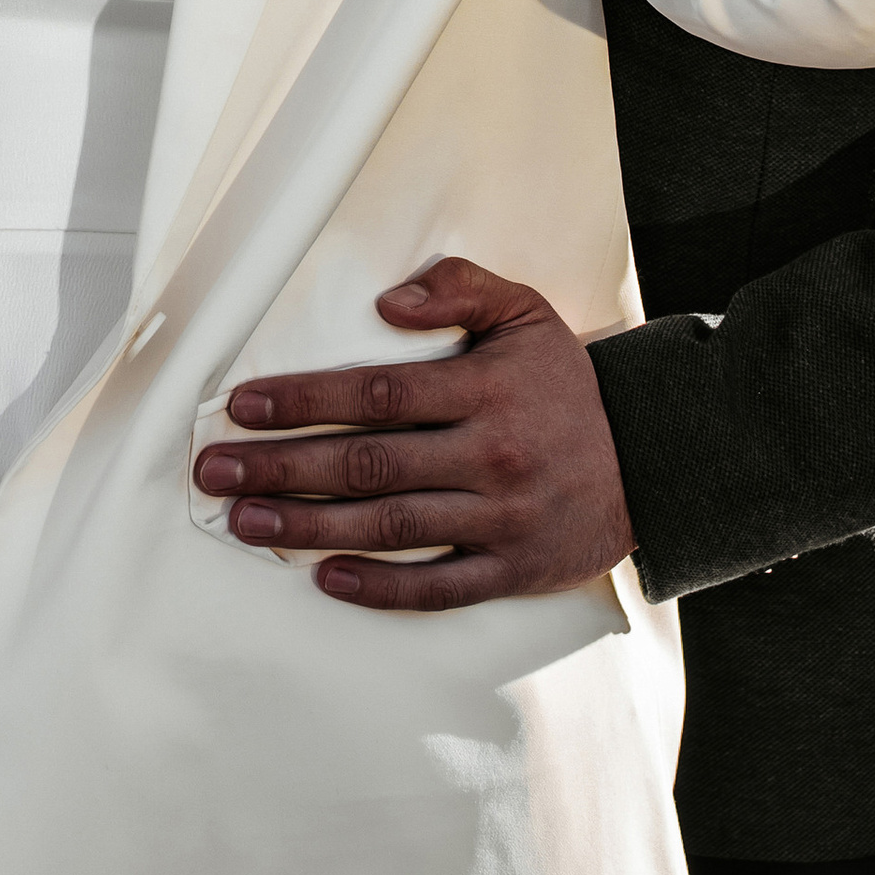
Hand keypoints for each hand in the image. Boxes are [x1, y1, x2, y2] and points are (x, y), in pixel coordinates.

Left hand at [190, 257, 633, 610]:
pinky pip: (438, 586)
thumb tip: (388, 300)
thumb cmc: (571, 384)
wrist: (658, 455)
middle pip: (367, 463)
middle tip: (216, 472)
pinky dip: (381, 587)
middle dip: (281, 467)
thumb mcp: (526, 312)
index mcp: (485, 390)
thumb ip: (459, 288)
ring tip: (247, 521)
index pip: (376, 394)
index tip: (243, 408)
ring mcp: (502, 518)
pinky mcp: (514, 569)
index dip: (303, 401)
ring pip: (389, 526)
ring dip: (309, 526)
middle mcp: (490, 455)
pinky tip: (327, 578)